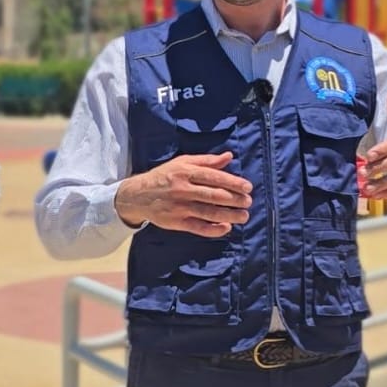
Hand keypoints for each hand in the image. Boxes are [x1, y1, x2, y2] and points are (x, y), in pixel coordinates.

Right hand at [116, 151, 251, 236]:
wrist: (138, 195)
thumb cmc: (165, 176)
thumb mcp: (183, 163)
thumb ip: (207, 161)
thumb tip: (229, 156)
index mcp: (185, 172)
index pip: (214, 177)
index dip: (233, 182)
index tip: (248, 187)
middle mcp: (183, 189)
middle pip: (214, 195)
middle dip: (234, 200)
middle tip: (248, 202)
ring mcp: (180, 207)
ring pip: (209, 212)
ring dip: (229, 215)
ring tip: (244, 216)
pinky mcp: (176, 222)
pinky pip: (198, 227)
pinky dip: (213, 229)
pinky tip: (226, 228)